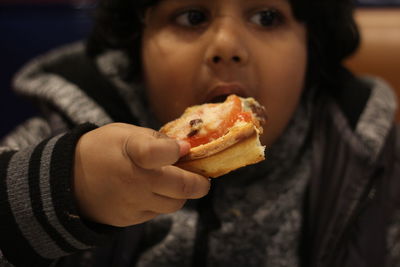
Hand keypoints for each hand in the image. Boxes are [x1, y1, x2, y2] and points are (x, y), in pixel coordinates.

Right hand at [73, 123, 209, 226]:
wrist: (68, 180)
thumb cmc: (102, 149)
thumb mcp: (125, 132)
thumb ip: (156, 140)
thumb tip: (185, 148)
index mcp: (131, 153)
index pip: (161, 153)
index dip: (178, 150)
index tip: (186, 148)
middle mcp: (134, 182)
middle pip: (181, 187)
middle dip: (200, 183)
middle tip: (203, 178)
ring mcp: (133, 204)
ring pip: (174, 204)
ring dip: (181, 194)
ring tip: (176, 182)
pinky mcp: (130, 219)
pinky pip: (157, 212)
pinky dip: (162, 201)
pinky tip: (153, 191)